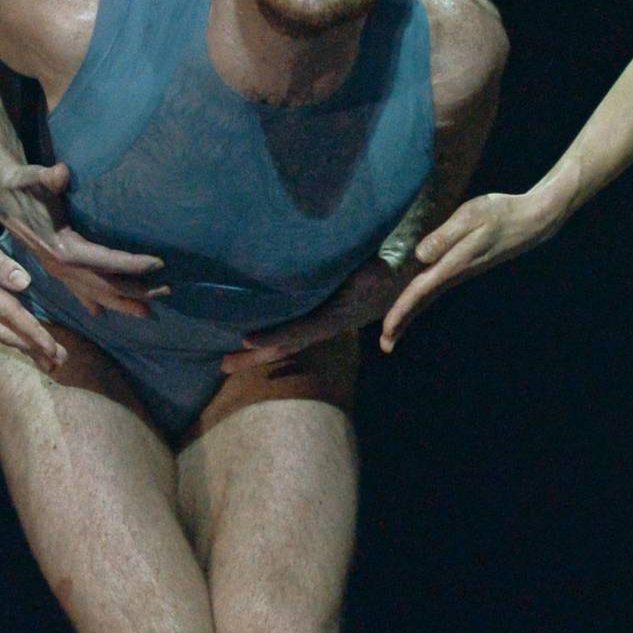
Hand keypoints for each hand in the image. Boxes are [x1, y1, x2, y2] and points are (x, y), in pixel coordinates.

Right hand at [0, 153, 162, 315]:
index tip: (157, 264)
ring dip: (120, 303)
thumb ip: (48, 177)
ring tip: (148, 312)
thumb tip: (61, 172)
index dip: (130, 263)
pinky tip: (100, 313)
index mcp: (60, 247)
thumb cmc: (22, 184)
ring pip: (92, 294)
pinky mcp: (53, 267)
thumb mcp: (34, 177)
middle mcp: (60, 264)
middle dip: (134, 291)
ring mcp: (56, 269)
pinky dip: (91, 301)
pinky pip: (76, 290)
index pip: (103, 260)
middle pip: (103, 285)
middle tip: (166, 292)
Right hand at [0, 188, 61, 364]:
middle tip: (59, 363)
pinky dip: (5, 332)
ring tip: (42, 356)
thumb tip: (24, 284)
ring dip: (20, 345)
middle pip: (5, 332)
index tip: (54, 350)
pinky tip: (15, 334)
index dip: (34, 335)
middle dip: (32, 349)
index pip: (12, 315)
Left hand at [222, 263, 398, 374]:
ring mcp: (326, 321)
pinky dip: (273, 337)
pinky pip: (295, 330)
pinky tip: (253, 337)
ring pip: (288, 341)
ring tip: (227, 359)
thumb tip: (375, 273)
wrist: (409, 275)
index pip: (303, 329)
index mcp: (339, 315)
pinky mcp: (325, 314)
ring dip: (259, 351)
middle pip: (287, 345)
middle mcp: (329, 323)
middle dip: (256, 357)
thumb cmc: (394, 268)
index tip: (248, 340)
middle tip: (223, 365)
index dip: (276, 335)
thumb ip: (378, 273)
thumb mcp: (387, 268)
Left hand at [377, 184, 571, 349]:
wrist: (529, 221)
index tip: (386, 329)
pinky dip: (421, 300)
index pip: (420, 291)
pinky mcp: (464, 267)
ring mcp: (460, 272)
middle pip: (422, 302)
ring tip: (392, 333)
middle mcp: (455, 273)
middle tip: (384, 346)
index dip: (401, 309)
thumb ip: (444, 236)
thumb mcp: (470, 216)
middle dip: (402, 322)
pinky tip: (415, 303)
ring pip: (428, 297)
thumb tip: (420, 256)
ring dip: (409, 314)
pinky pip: (436, 288)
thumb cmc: (499, 213)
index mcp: (453, 264)